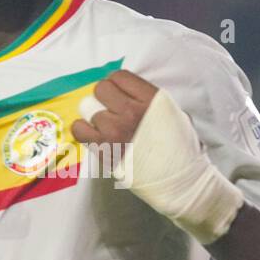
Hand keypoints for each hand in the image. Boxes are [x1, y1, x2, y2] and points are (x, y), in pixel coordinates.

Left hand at [74, 69, 242, 244]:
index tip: (117, 94)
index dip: (116, 84)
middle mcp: (132, 111)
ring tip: (105, 127)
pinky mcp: (104, 149)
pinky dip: (82, 129)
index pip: (119, 76)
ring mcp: (115, 130)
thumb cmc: (181, 150)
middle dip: (103, 98)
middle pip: (101, 89)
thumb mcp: (175, 113)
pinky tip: (93, 134)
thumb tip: (128, 93)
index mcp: (152, 99)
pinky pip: (79, 129)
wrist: (179, 182)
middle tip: (110, 110)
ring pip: (88, 108)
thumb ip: (150, 101)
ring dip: (94, 116)